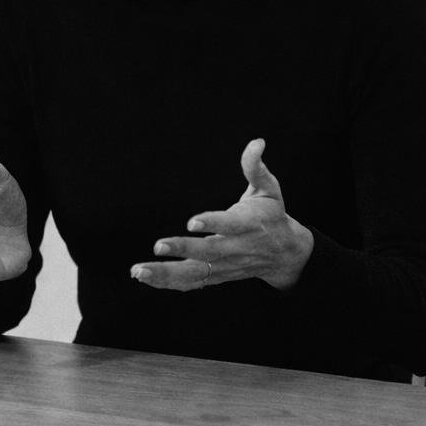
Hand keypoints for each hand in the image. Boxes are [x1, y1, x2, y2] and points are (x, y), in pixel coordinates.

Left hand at [130, 138, 314, 291]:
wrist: (286, 255)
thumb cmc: (271, 215)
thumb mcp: (269, 189)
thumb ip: (256, 168)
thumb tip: (256, 143)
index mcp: (250, 225)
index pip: (231, 225)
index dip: (213, 223)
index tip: (191, 221)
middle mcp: (238, 249)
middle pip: (210, 252)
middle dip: (184, 249)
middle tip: (158, 245)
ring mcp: (227, 266)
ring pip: (196, 273)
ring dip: (167, 273)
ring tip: (139, 270)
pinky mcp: (218, 276)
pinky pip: (191, 282)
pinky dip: (168, 283)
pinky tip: (145, 278)